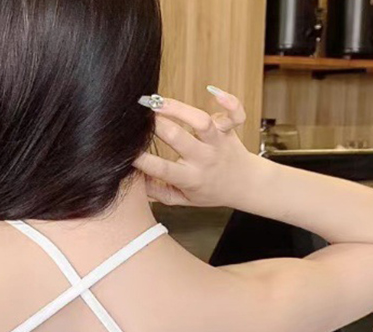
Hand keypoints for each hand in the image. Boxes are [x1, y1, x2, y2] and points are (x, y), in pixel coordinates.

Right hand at [134, 87, 258, 207]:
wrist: (244, 185)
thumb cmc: (208, 191)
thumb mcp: (180, 200)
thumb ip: (157, 191)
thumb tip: (134, 178)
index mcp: (190, 178)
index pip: (163, 169)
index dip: (143, 160)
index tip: (128, 151)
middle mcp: (204, 158)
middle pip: (179, 138)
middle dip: (156, 125)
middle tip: (138, 117)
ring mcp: (218, 142)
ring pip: (200, 121)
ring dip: (178, 109)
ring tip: (158, 102)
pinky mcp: (230, 129)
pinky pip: (234, 114)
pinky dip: (228, 101)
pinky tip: (212, 91)